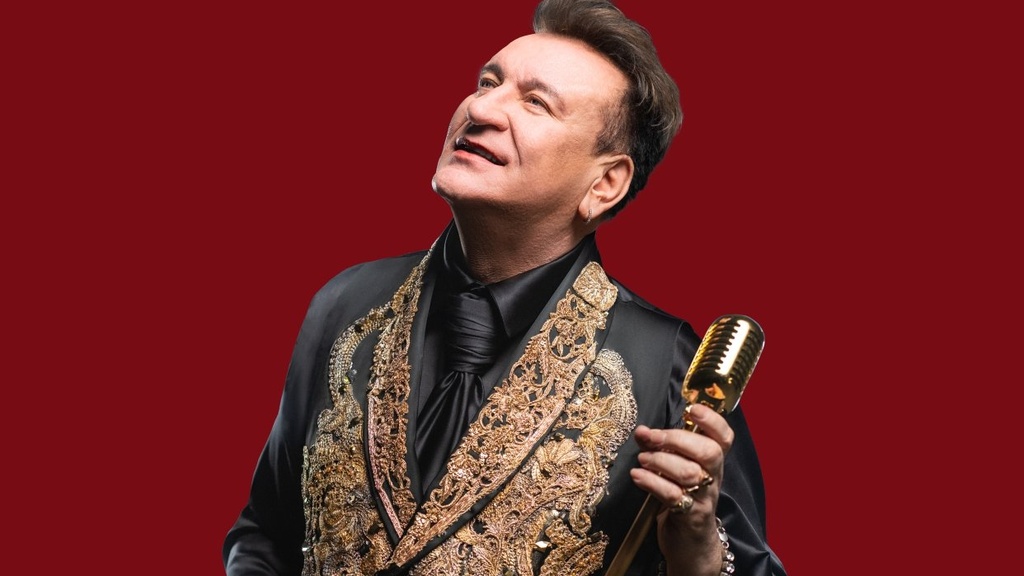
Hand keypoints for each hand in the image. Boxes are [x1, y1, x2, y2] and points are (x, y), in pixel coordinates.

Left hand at [630, 404, 733, 575]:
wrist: (691, 545)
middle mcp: (713, 478)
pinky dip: (652, 483)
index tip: (692, 409)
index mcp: (713, 463)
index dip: (712, 421)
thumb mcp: (678, 471)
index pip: (724, 437)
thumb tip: (643, 430)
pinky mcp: (690, 517)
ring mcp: (704, 498)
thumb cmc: (682, 498)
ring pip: (690, 473)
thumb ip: (663, 449)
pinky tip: (637, 476)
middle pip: (709, 452)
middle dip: (676, 439)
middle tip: (650, 436)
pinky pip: (674, 496)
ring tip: (642, 459)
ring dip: (661, 461)